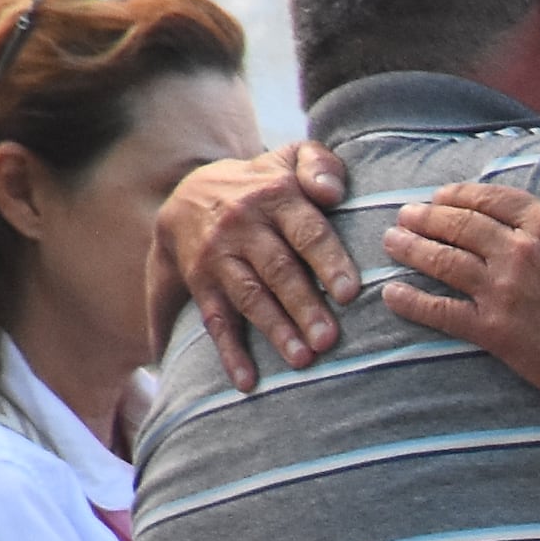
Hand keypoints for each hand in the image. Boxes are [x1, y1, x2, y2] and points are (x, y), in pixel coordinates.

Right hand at [156, 142, 353, 391]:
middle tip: (329, 339)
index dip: (328, 260)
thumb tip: (331, 191)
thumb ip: (319, 165)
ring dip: (276, 330)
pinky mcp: (202, 283)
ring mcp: (219, 257)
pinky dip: (230, 353)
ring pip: (250, 296)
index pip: (307, 230)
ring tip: (303, 359)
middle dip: (305, 305)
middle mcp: (243, 226)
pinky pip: (216, 320)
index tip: (349, 292)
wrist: (190, 193)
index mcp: (275, 196)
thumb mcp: (290, 159)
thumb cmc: (266, 184)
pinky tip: (248, 381)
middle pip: (279, 269)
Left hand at [383, 182, 539, 411]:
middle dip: (425, 217)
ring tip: (391, 243)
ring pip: (444, 261)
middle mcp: (523, 251)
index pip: (490, 198)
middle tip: (404, 216)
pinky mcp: (496, 332)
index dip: (457, 195)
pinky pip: (442, 311)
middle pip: (459, 225)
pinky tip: (392, 294)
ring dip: (411, 249)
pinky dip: (412, 302)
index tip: (439, 196)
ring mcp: (506, 291)